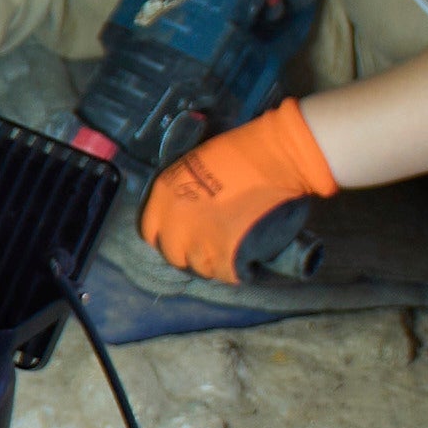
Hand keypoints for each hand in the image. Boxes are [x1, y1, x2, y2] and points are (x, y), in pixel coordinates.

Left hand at [134, 97, 343, 286]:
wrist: (276, 158)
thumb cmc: (240, 153)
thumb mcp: (193, 166)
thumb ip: (181, 193)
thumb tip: (183, 212)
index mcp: (163, 196)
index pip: (151, 232)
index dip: (168, 236)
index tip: (182, 236)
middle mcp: (175, 224)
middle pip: (174, 254)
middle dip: (189, 252)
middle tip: (210, 245)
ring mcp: (201, 243)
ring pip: (200, 267)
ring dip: (213, 262)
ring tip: (230, 250)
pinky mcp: (228, 256)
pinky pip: (227, 274)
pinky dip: (235, 270)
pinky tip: (244, 258)